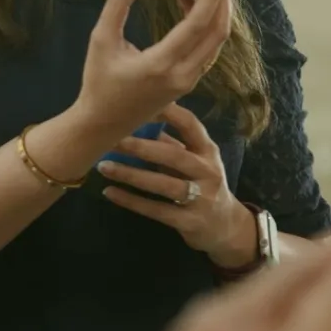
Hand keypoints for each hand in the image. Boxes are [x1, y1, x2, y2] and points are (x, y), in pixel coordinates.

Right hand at [74, 0, 232, 134]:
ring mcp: (188, 81)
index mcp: (161, 63)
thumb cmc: (98, 82)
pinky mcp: (187, 83)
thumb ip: (117, 4)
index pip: (198, 24)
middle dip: (221, 0)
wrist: (103, 123)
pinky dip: (206, 27)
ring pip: (215, 42)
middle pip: (217, 33)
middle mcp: (182, 74)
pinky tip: (193, 11)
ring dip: (215, 13)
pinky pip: (207, 50)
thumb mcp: (101, 40)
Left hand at [99, 104, 255, 266]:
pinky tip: (109, 192)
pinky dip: (131, 201)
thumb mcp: (193, 160)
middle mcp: (207, 172)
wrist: (226, 227)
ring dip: (131, 175)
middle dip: (141, 147)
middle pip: (174, 155)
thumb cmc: (201, 184)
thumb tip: (134, 119)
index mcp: (207, 151)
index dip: (166, 112)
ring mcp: (202, 198)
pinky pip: (156, 210)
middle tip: (111, 139)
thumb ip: (170, 143)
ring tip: (103, 166)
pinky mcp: (189, 222)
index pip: (190, 125)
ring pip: (164, 184)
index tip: (137, 104)